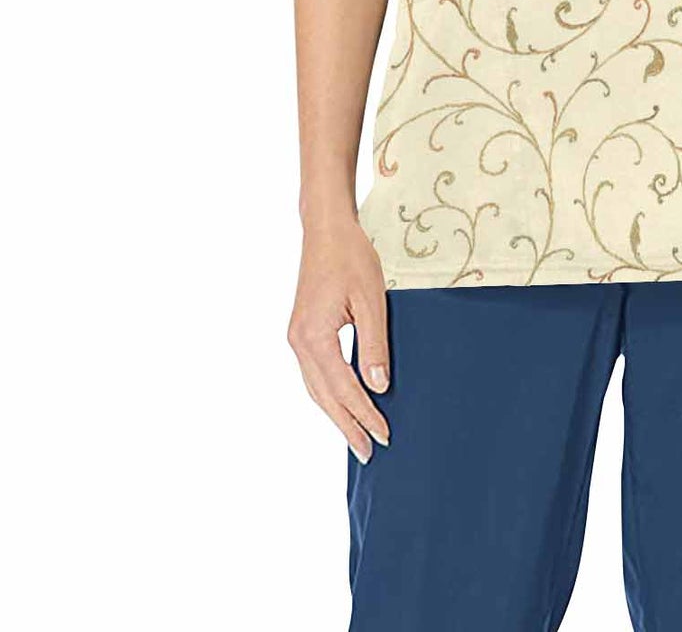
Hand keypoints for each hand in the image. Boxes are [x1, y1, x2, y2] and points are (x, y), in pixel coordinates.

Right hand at [287, 216, 391, 459]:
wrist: (326, 230)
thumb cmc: (352, 258)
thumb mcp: (372, 300)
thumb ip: (373, 345)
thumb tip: (378, 386)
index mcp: (314, 336)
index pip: (343, 388)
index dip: (364, 414)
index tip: (385, 435)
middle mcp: (299, 342)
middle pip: (324, 396)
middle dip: (347, 425)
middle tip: (370, 452)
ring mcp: (297, 338)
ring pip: (316, 388)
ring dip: (337, 414)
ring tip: (358, 437)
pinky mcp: (302, 332)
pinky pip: (315, 374)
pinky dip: (330, 394)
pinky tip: (344, 403)